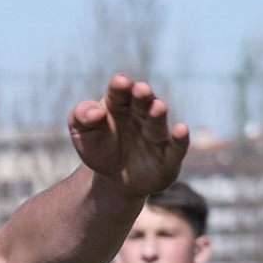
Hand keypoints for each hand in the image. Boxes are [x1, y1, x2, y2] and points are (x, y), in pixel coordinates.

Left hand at [68, 74, 190, 199]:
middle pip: (142, 103)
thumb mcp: (81, 132)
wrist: (114, 179)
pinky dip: (180, 140)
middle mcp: (141, 116)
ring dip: (158, 114)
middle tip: (141, 90)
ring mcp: (155, 136)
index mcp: (119, 105)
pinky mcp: (168, 158)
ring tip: (157, 107)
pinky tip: (181, 130)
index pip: (120, 91)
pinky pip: (175, 148)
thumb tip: (95, 112)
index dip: (121, 86)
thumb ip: (81, 117)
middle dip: (142, 96)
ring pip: (157, 123)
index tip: (120, 83)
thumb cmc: (99, 147)